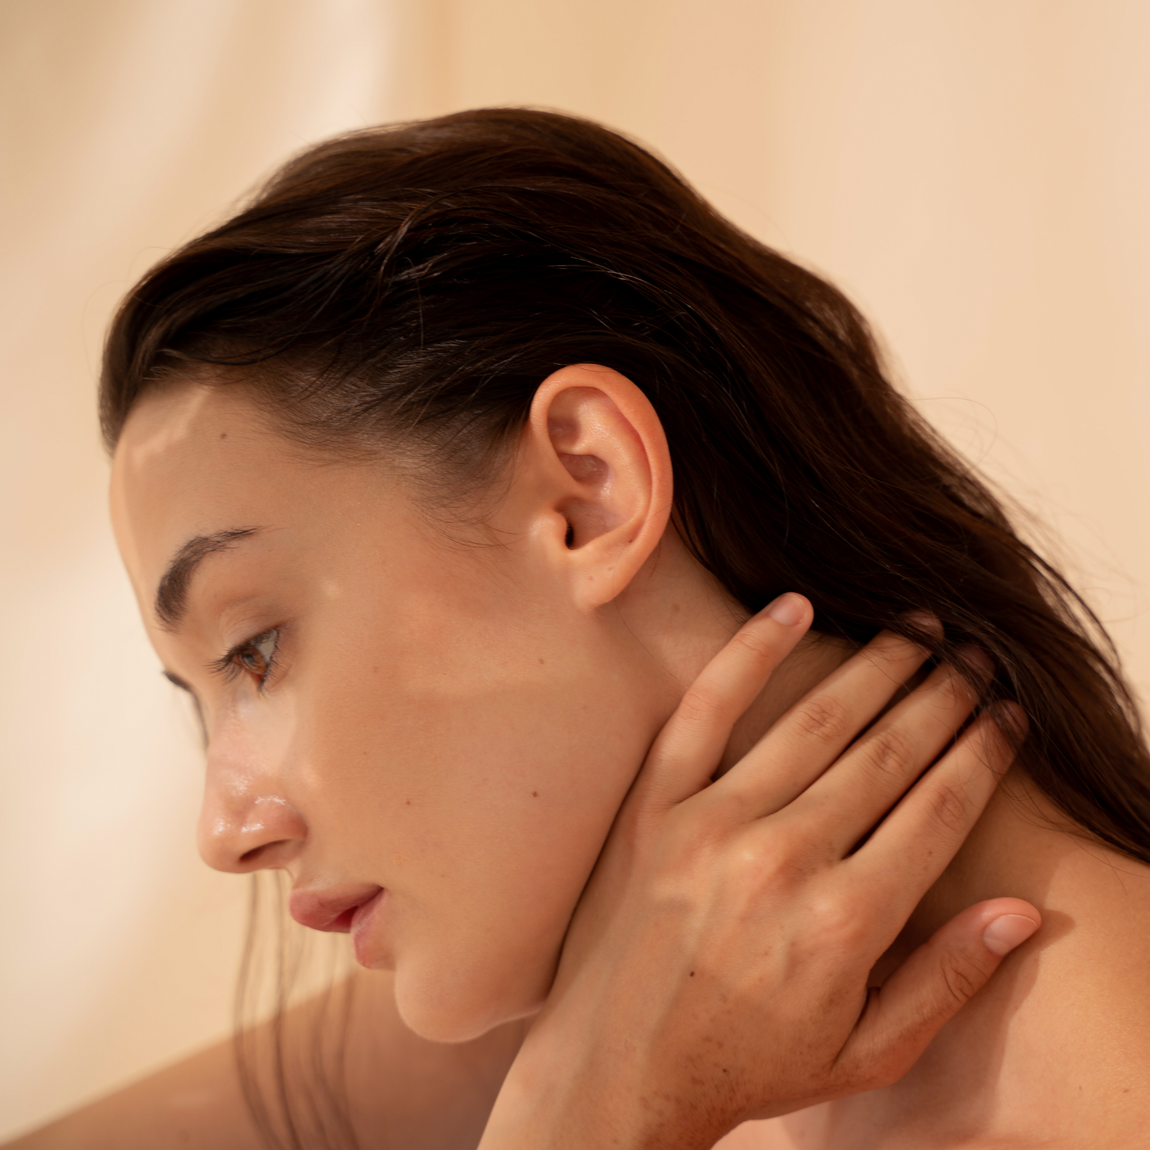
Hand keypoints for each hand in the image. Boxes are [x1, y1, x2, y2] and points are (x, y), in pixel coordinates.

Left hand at [481, 594, 1039, 1148]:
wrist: (617, 1071)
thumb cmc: (746, 1066)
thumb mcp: (865, 1053)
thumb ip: (947, 981)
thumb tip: (1022, 912)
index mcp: (846, 923)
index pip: (939, 811)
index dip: (983, 755)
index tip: (1009, 717)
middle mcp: (783, 860)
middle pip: (887, 754)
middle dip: (944, 697)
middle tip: (976, 658)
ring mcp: (712, 825)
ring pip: (814, 722)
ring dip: (876, 667)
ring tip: (918, 629)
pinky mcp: (655, 807)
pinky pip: (704, 711)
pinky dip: (750, 653)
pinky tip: (792, 608)